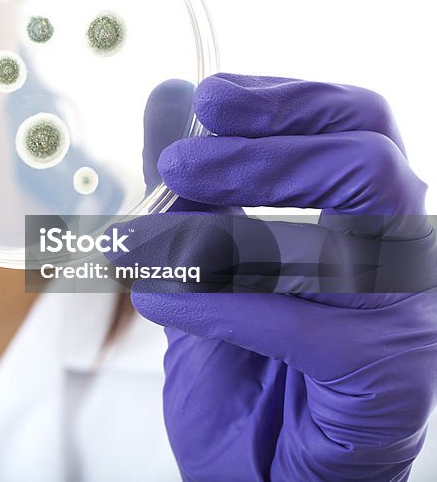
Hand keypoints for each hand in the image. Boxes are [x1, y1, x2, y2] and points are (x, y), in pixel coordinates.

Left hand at [120, 74, 436, 480]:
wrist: (255, 474)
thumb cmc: (241, 366)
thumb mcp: (199, 258)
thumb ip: (186, 180)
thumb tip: (165, 94)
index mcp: (362, 217)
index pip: (360, 126)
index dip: (289, 101)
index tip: (209, 97)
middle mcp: (397, 259)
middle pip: (367, 165)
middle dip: (263, 152)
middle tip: (176, 162)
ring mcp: (401, 320)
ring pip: (341, 241)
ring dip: (217, 233)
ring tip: (137, 243)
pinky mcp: (384, 381)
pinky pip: (305, 326)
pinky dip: (219, 305)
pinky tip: (160, 302)